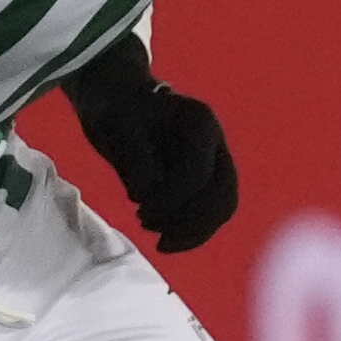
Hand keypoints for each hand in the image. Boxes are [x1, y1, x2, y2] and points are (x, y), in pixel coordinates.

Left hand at [60, 41, 238, 253]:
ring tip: (161, 241)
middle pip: (222, 193)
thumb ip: (134, 159)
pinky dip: (195, 231)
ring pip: (223, 207)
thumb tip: (145, 196)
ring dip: (195, 231)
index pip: (197, 173)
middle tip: (153, 232)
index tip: (139, 212)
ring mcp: (214, 160)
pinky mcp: (205, 178)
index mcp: (200, 122)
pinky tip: (168, 240)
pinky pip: (212, 212)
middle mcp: (215, 142)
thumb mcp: (118, 126)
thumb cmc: (117, 107)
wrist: (120, 98)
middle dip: (190, 221)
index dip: (171, 200)